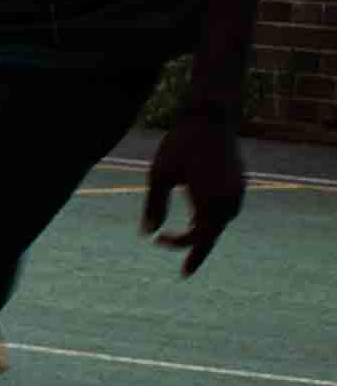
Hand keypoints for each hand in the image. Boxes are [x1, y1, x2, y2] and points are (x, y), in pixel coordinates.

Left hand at [143, 107, 244, 276]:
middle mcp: (229, 198)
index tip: (167, 252)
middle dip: (195, 248)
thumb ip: (154, 206)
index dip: (184, 248)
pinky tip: (200, 222)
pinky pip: (227, 209)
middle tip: (182, 267)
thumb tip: (146, 234)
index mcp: (210, 198)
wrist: (210, 119)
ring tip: (188, 245)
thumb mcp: (159, 175)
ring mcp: (238, 191)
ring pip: (222, 222)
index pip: (200, 236)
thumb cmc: (180, 145)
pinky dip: (213, 219)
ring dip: (206, 233)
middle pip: (213, 233)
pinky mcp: (239, 183)